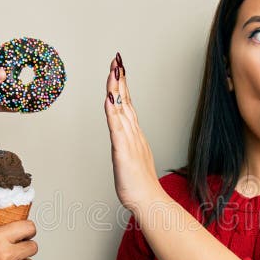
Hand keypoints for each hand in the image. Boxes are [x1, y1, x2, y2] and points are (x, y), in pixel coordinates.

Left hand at [103, 53, 162, 212]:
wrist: (149, 200)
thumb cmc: (140, 184)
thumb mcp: (131, 159)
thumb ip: (127, 146)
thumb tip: (124, 137)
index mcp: (134, 135)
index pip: (127, 104)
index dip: (122, 85)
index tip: (119, 68)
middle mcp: (133, 133)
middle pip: (125, 100)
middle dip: (120, 78)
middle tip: (117, 59)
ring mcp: (129, 140)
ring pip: (122, 109)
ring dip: (117, 88)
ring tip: (114, 69)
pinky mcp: (123, 151)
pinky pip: (116, 127)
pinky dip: (113, 111)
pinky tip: (110, 97)